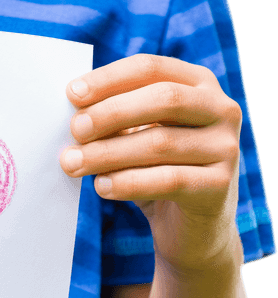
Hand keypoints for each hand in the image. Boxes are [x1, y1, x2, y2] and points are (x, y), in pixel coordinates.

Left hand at [59, 55, 242, 273]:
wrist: (193, 228)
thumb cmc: (157, 171)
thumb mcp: (138, 137)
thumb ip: (116, 120)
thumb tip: (75, 114)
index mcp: (199, 85)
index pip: (152, 69)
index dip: (110, 78)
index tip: (72, 93)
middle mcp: (221, 110)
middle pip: (163, 99)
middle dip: (111, 113)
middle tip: (75, 130)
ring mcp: (226, 148)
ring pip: (161, 143)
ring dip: (109, 153)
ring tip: (74, 164)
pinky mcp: (219, 186)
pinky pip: (169, 180)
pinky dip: (129, 182)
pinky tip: (101, 186)